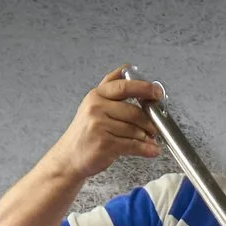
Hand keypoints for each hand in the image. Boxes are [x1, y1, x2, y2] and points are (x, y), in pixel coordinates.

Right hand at [42, 67, 162, 180]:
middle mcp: (96, 107)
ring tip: (150, 140)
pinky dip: (145, 149)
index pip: (124, 86)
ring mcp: (99, 125)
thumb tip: (128, 67)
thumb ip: (110, 87)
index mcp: (96, 95)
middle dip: (149, 120)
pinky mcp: (104, 143)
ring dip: (147, 137)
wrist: (69, 158)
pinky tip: (151, 150)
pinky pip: (132, 145)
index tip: (157, 92)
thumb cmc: (85, 133)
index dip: (144, 88)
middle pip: (133, 111)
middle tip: (155, 126)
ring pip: (135, 130)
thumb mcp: (93, 104)